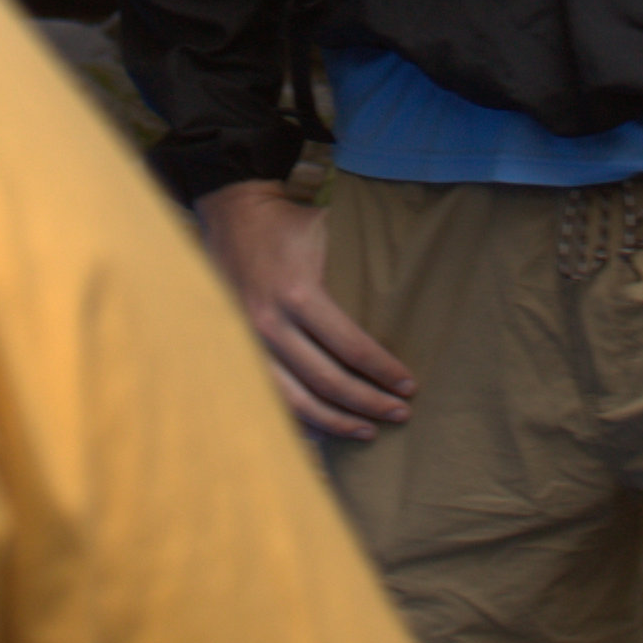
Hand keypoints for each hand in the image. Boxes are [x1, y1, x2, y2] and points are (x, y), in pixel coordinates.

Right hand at [194, 179, 413, 438]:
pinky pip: (270, 396)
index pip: (351, 347)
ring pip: (296, 400)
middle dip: (368, 402)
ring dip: (336, 421)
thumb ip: (357, 264)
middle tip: (400, 413)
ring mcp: (250, 341)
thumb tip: (409, 291)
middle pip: (328, 381)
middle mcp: (271, 323)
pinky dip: (299, 418)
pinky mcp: (238, 349)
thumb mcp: (327, 232)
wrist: (233, 210)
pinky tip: (324, 431)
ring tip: (368, 431)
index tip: (409, 385)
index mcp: (298, 294)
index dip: (383, 371)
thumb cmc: (289, 222)